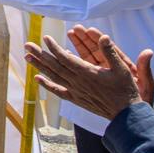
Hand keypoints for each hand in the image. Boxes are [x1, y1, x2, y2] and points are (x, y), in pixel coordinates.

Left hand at [24, 33, 143, 119]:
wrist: (126, 115)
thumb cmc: (126, 90)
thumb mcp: (122, 69)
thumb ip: (111, 53)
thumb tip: (105, 37)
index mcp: (87, 73)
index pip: (65, 58)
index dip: (54, 47)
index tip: (45, 38)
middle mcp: (78, 82)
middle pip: (55, 66)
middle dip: (40, 54)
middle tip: (27, 44)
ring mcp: (75, 91)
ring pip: (54, 76)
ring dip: (40, 66)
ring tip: (27, 57)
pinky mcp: (76, 99)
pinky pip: (58, 91)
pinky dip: (47, 85)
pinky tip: (37, 79)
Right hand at [66, 25, 153, 104]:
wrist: (136, 115)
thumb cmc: (143, 99)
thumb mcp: (146, 83)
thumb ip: (145, 68)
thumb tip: (148, 52)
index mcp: (122, 66)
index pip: (109, 50)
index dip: (99, 39)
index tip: (90, 30)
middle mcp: (110, 68)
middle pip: (96, 51)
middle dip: (85, 39)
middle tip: (75, 29)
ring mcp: (102, 75)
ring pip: (88, 59)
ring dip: (79, 47)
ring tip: (70, 35)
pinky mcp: (96, 82)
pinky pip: (84, 70)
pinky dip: (75, 62)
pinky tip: (66, 55)